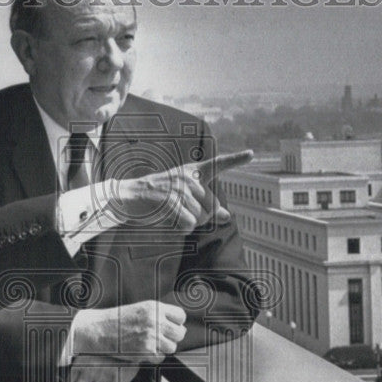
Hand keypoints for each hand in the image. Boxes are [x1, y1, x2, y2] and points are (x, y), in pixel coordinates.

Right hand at [72, 300, 187, 363]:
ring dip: (164, 349)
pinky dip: (154, 357)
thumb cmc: (118, 321)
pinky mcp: (146, 351)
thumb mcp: (140, 309)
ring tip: (151, 345)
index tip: (170, 327)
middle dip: (172, 337)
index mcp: (154, 307)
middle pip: (179, 333)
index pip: (181, 316)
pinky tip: (143, 352)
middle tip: (161, 339)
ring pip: (172, 347)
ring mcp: (152, 336)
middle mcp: (155, 320)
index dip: (177, 323)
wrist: (99, 330)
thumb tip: (179, 327)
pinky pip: (161, 358)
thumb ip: (159, 315)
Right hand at [112, 150, 253, 232]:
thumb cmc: (159, 198)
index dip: (236, 159)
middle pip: (212, 208)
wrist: (129, 195)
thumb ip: (207, 206)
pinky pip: (188, 224)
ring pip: (200, 218)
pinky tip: (169, 220)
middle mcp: (188, 177)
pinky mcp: (170, 200)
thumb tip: (228, 217)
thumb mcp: (184, 199)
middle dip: (200, 218)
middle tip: (180, 211)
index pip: (217, 164)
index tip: (252, 153)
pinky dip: (181, 228)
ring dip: (188, 223)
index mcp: (192, 172)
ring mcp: (179, 188)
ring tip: (171, 213)